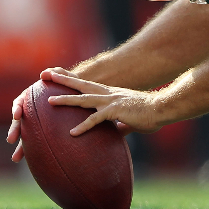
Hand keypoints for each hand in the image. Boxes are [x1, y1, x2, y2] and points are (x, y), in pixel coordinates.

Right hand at [7, 68, 81, 161]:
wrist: (72, 94)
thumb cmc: (67, 84)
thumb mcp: (64, 77)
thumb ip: (57, 73)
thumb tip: (45, 73)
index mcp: (31, 97)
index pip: (20, 102)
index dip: (17, 108)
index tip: (17, 114)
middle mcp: (29, 110)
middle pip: (19, 122)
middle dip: (14, 130)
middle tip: (11, 139)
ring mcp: (34, 122)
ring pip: (24, 135)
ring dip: (19, 147)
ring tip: (15, 158)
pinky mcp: (41, 132)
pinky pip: (35, 143)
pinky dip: (32, 153)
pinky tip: (33, 164)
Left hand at [42, 70, 164, 135]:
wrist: (162, 109)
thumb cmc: (150, 114)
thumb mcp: (131, 120)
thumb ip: (120, 125)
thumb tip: (116, 133)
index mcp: (110, 94)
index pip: (87, 84)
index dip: (72, 79)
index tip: (58, 75)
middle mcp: (108, 94)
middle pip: (81, 84)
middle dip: (62, 79)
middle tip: (46, 74)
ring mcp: (111, 101)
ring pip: (83, 99)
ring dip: (66, 99)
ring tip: (50, 101)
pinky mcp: (115, 111)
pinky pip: (95, 119)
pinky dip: (83, 126)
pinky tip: (72, 133)